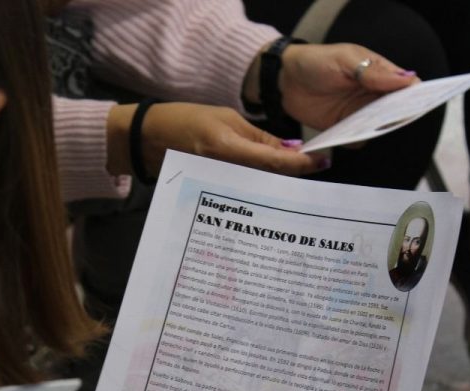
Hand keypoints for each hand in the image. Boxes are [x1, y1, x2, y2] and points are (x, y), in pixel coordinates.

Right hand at [106, 102, 328, 178]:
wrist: (146, 140)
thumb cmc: (184, 120)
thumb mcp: (226, 118)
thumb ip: (258, 137)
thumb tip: (291, 150)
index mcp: (227, 148)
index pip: (274, 162)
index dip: (302, 165)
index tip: (323, 162)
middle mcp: (223, 171)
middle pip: (269, 181)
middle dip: (293, 179)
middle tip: (316, 174)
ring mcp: (216, 184)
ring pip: (258, 191)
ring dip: (278, 187)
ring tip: (298, 182)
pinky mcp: (211, 191)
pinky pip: (242, 193)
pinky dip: (260, 190)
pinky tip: (271, 189)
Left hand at [244, 42, 418, 130]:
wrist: (283, 81)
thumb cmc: (315, 62)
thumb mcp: (345, 60)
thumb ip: (373, 71)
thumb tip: (407, 79)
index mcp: (379, 74)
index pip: (407, 87)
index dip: (418, 96)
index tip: (423, 104)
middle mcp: (373, 96)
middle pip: (397, 111)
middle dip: (399, 116)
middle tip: (395, 118)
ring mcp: (359, 114)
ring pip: (379, 129)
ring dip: (377, 131)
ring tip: (370, 128)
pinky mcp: (344, 130)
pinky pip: (357, 141)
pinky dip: (356, 141)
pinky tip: (349, 137)